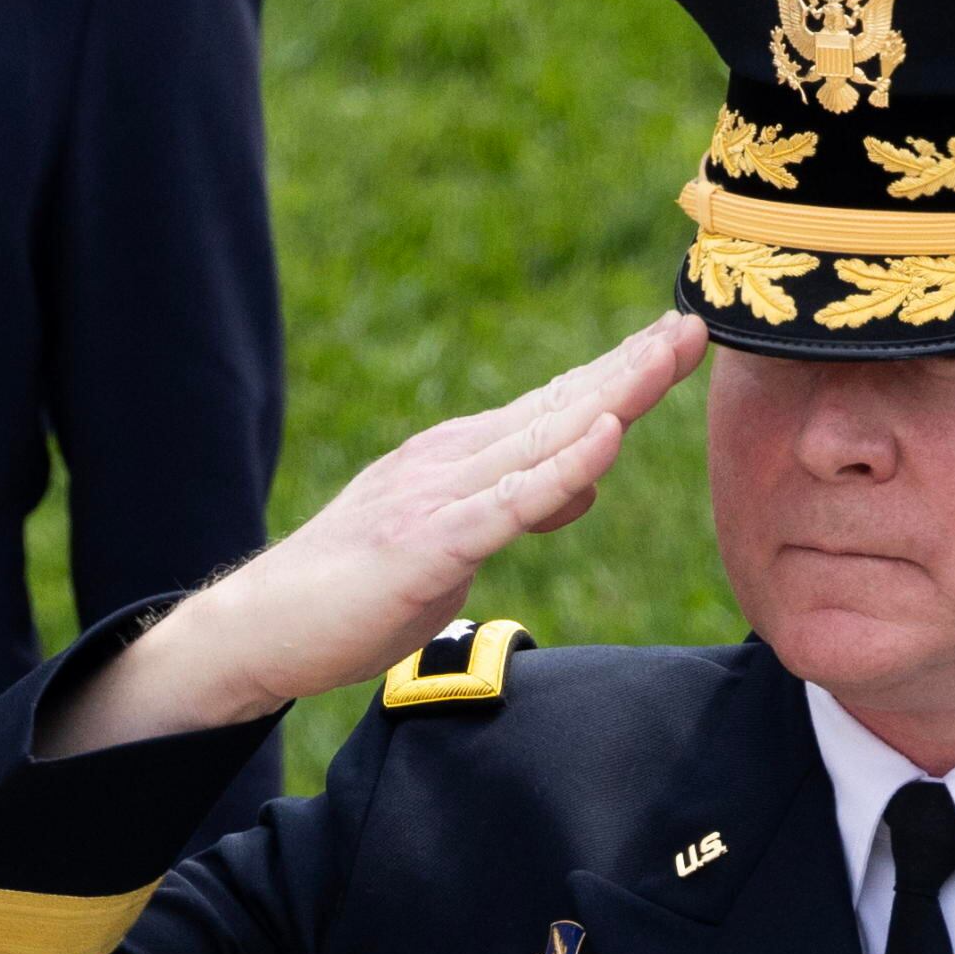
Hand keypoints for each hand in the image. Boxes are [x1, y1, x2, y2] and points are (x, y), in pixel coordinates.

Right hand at [45, 315, 708, 756]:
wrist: (258, 629)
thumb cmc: (349, 594)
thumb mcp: (450, 543)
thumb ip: (514, 508)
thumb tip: (583, 482)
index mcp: (457, 456)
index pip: (554, 405)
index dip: (619, 371)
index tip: (675, 337)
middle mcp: (451, 458)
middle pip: (561, 404)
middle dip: (633, 365)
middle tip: (696, 325)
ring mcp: (438, 495)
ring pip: (545, 435)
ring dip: (615, 392)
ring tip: (670, 353)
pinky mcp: (428, 543)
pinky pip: (509, 500)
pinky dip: (562, 467)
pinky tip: (606, 437)